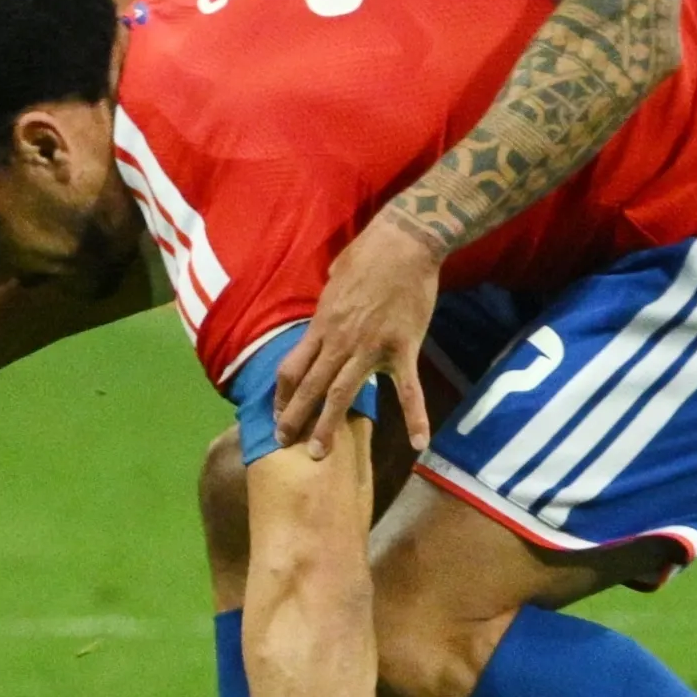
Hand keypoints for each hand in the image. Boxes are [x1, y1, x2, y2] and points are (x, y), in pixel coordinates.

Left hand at [274, 210, 439, 454]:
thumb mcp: (335, 278)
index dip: (282, 393)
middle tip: (283, 444)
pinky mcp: (403, 349)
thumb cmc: (368, 254)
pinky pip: (408, 389)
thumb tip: (325, 309)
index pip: (293, 367)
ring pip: (344, 393)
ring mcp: (371, 348)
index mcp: (322, 325)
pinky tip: (419, 442)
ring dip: (328, 424)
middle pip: (311, 386)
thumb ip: (328, 302)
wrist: (405, 243)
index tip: (277, 412)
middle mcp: (340, 341)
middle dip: (294, 417)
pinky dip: (415, 417)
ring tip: (319, 453)